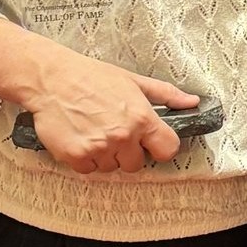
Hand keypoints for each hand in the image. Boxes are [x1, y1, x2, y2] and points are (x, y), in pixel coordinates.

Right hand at [27, 51, 197, 174]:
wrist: (53, 79)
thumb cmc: (94, 77)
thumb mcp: (135, 81)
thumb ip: (166, 94)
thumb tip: (193, 102)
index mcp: (142, 118)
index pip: (168, 149)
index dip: (161, 147)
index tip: (152, 142)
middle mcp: (123, 136)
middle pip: (136, 164)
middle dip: (129, 152)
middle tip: (116, 131)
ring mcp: (99, 149)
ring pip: (111, 167)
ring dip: (106, 155)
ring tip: (96, 130)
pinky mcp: (75, 157)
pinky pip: (88, 170)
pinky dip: (85, 159)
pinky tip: (81, 137)